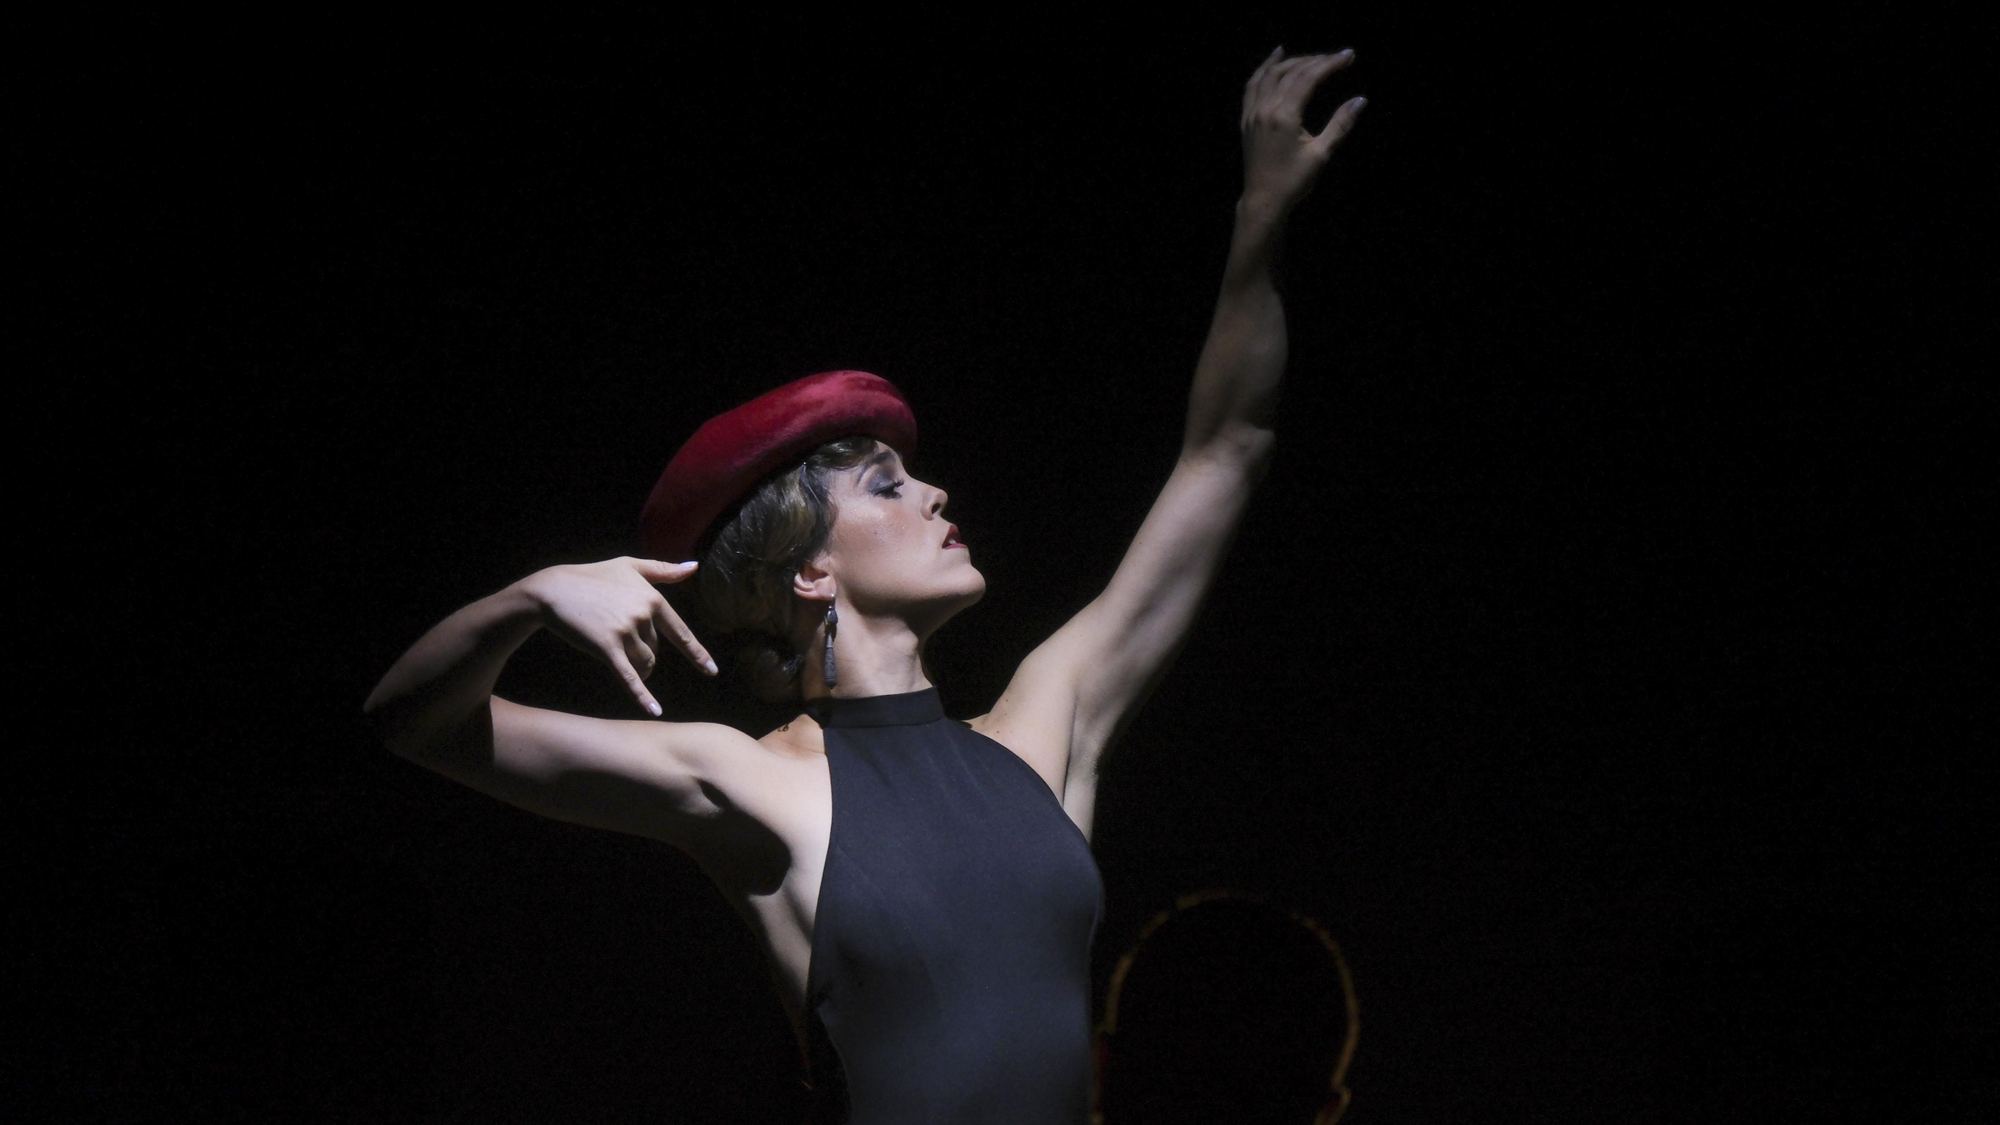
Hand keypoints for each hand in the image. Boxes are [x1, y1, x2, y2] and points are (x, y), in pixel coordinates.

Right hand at [517, 557, 714, 715]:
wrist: (554, 590)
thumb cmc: (592, 576)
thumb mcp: (629, 566)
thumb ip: (663, 570)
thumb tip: (694, 567)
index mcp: (653, 598)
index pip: (681, 632)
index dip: (697, 654)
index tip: (711, 671)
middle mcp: (642, 615)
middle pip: (656, 650)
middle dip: (644, 654)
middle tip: (621, 644)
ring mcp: (625, 632)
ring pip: (645, 664)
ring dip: (639, 671)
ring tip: (622, 662)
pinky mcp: (606, 648)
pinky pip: (629, 677)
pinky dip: (643, 695)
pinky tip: (655, 712)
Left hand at [1240, 47, 1364, 215]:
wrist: (1263, 201)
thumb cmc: (1294, 182)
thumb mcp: (1321, 155)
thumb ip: (1340, 125)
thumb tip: (1361, 100)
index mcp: (1283, 116)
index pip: (1308, 78)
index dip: (1329, 64)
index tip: (1348, 56)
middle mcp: (1265, 109)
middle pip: (1290, 72)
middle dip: (1315, 60)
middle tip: (1337, 57)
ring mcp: (1252, 114)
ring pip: (1269, 75)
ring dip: (1290, 61)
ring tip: (1310, 54)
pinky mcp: (1246, 120)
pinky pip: (1252, 87)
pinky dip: (1264, 70)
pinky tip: (1274, 59)